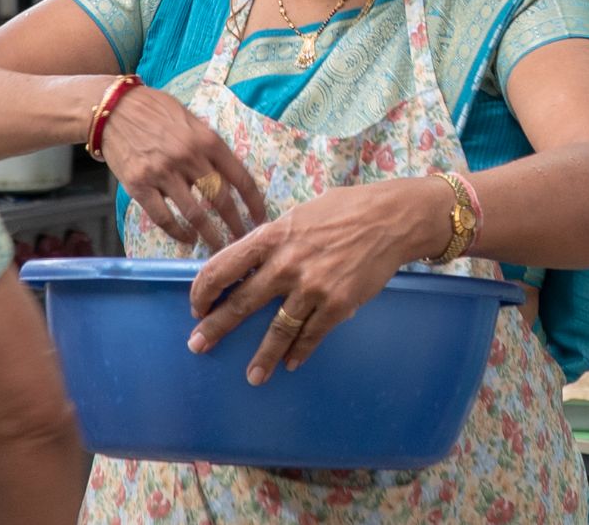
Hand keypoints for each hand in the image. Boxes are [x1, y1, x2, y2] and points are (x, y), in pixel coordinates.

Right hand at [99, 87, 264, 250]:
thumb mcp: (191, 119)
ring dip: (210, 234)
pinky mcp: (139, 185)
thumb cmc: (156, 110)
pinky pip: (163, 217)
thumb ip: (208, 145)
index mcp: (207, 140)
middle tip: (243, 240)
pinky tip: (187, 239)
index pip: (240, 177)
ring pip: (194, 213)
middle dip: (236, 224)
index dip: (254, 201)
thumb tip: (227, 171)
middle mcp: (189, 157)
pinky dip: (177, 233)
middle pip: (221, 199)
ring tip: (218, 246)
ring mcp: (163, 173)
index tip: (261, 217)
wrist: (114, 109)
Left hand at [187, 177, 445, 384]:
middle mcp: (286, 263)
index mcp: (272, 236)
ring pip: (277, 330)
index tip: (198, 306)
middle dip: (216, 327)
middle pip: (241, 302)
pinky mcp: (337, 304)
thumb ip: (273, 240)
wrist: (391, 218)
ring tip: (252, 377)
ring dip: (262, 357)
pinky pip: (311, 334)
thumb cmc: (344, 210)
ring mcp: (312, 287)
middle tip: (198, 346)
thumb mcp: (299, 216)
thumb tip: (251, 262)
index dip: (203, 290)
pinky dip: (300, 351)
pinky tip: (291, 363)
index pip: (222, 266)